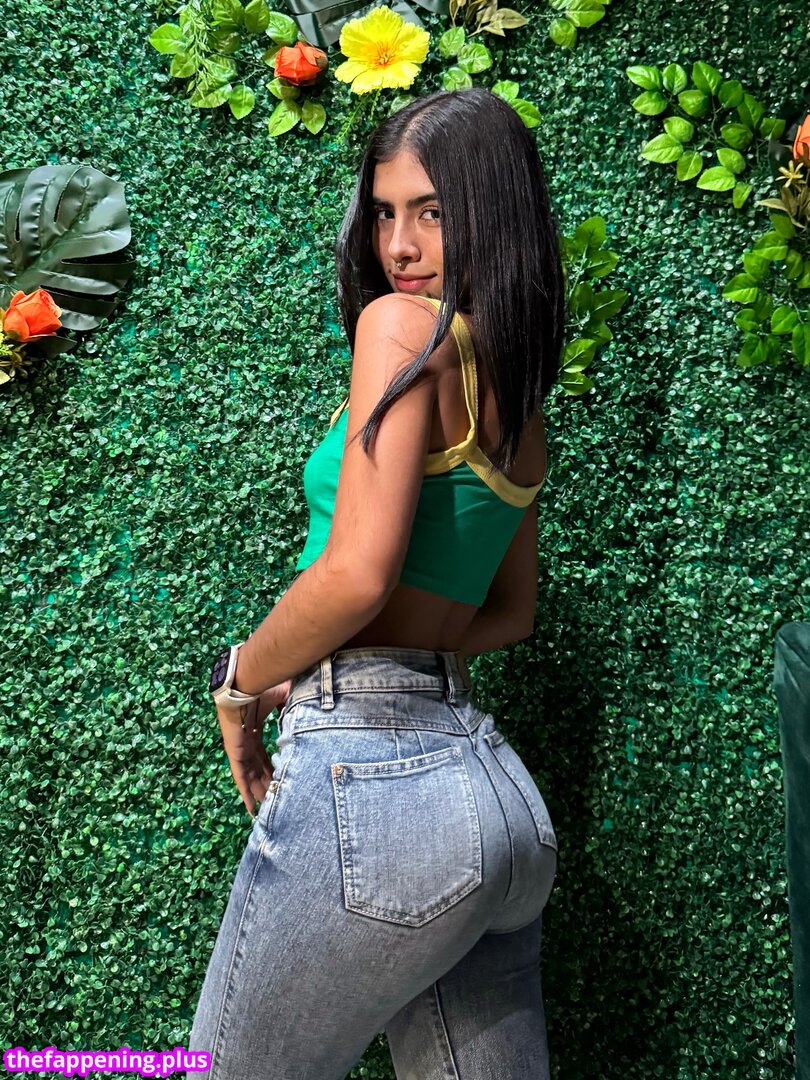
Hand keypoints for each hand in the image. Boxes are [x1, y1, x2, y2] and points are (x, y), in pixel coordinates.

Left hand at [216, 679, 292, 817]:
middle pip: (256, 766)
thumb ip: (292, 708)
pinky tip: (251, 806)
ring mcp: (238, 745)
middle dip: (265, 781)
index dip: (270, 766)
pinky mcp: (234, 751)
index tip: (279, 777)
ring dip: (257, 791)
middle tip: (275, 797)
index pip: (262, 751)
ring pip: (248, 775)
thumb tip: (309, 712)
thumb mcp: (284, 698)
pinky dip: (245, 791)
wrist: (247, 681)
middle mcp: (245, 738)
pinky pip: (239, 775)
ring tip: (267, 808)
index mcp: (254, 727)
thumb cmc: (264, 686)